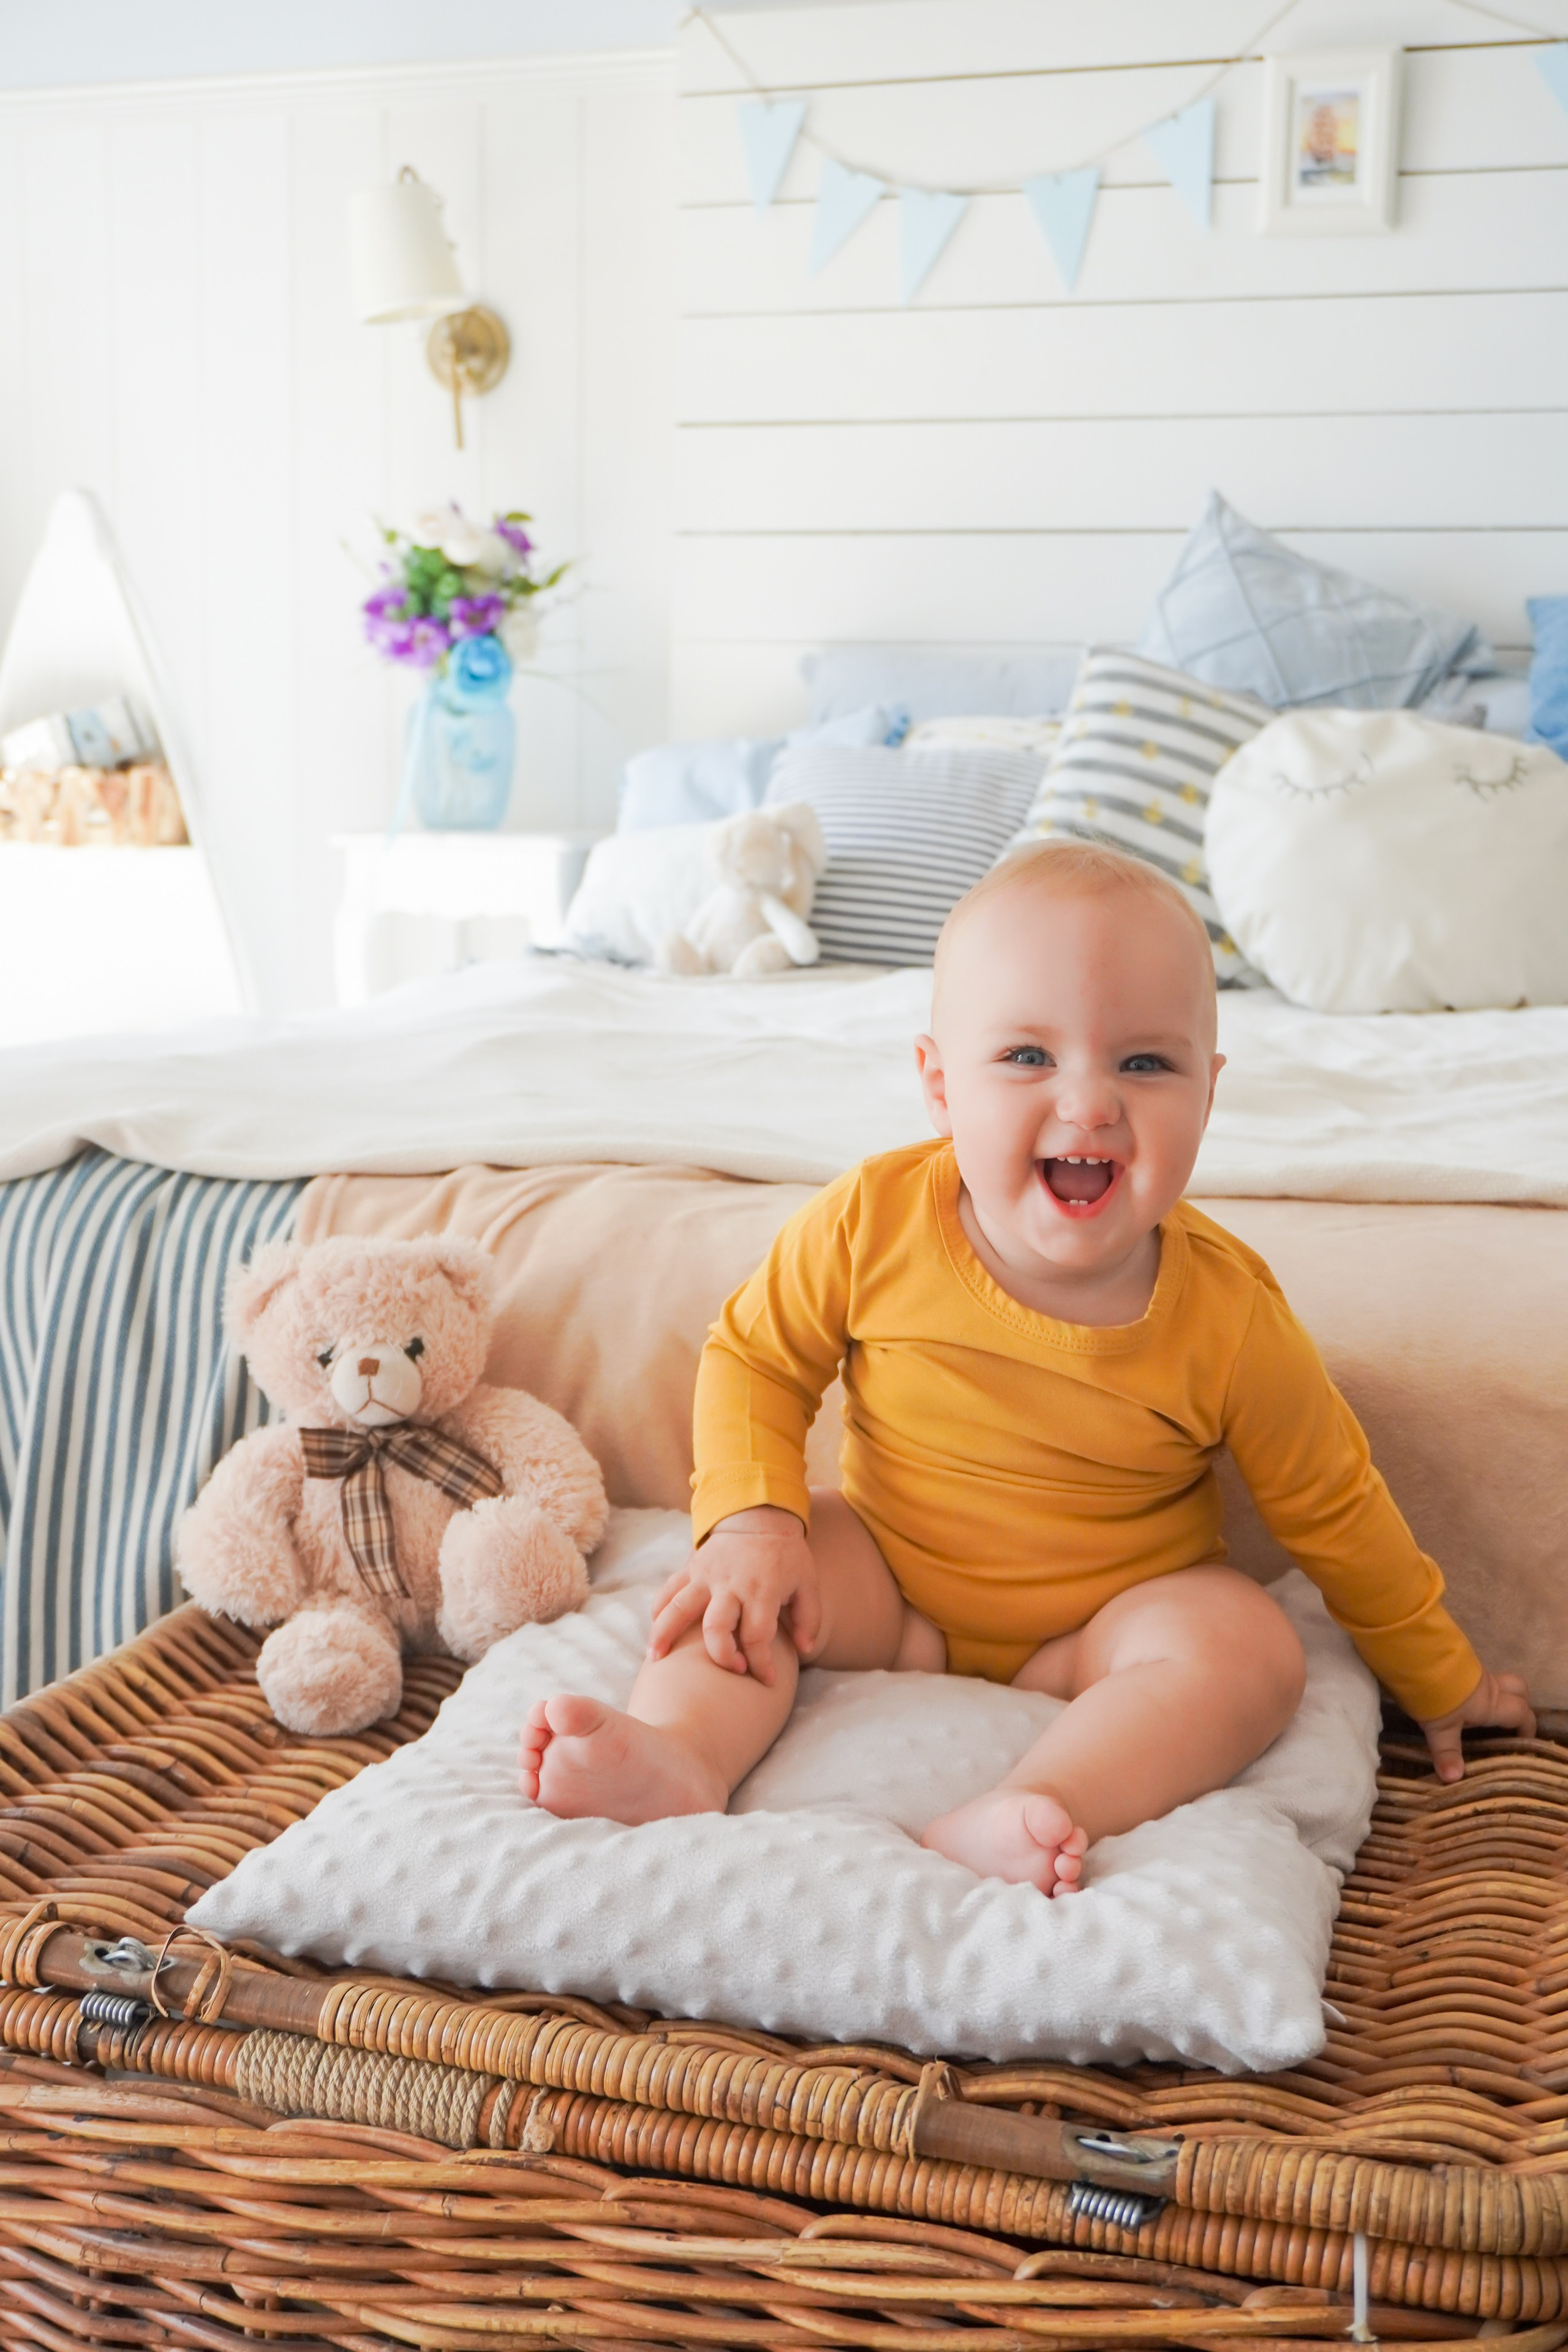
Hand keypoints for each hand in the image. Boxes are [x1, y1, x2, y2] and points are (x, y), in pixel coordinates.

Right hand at [648, 1506, 821, 1683]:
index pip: (757, 1635)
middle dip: (722, 1656)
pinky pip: (669, 1590)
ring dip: (666, 1635)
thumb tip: (805, 1650)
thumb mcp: (808, 1584)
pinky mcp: (691, 1567)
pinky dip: (659, 1611)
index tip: (766, 1679)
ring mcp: (707, 1575)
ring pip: (680, 1608)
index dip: (761, 1663)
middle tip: (733, 1670)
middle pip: (716, 1627)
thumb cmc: (786, 1557)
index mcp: (762, 1589)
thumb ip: (809, 1618)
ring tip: (656, 1660)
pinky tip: (656, 1633)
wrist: (760, 1516)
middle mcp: (731, 1584)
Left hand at [1420, 1667, 1534, 1782]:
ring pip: (1497, 1679)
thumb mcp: (1441, 1728)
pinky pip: (1477, 1673)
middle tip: (1512, 1720)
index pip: (1521, 1713)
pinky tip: (1462, 1695)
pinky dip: (1477, 1685)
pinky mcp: (1458, 1660)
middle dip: (1521, 1703)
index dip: (1527, 1726)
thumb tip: (1453, 1779)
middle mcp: (1488, 1685)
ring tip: (1484, 1711)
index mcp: (1491, 1704)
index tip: (1524, 1740)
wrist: (1420, 1657)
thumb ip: (1447, 1752)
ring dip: (1498, 1692)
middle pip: (1518, 1688)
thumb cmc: (1437, 1697)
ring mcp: (1474, 1670)